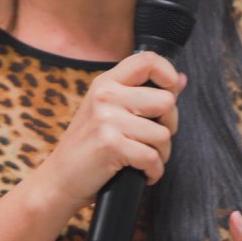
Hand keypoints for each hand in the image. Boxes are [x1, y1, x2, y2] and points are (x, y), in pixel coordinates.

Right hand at [34, 51, 186, 215]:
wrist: (59, 180)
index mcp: (106, 82)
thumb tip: (182, 80)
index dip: (168, 75)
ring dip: (161, 154)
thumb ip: (144, 94)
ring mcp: (107, 119)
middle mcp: (106, 95)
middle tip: (153, 139)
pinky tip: (143, 173)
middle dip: (169, 126)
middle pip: (166, 101)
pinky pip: (152, 157)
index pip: (147, 60)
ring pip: (163, 134)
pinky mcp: (111, 144)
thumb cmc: (88, 148)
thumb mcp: (109, 112)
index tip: (170, 94)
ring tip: (144, 159)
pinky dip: (153, 171)